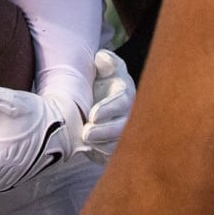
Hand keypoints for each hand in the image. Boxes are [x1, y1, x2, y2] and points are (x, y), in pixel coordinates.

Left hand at [79, 48, 134, 162]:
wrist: (93, 98)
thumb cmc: (100, 80)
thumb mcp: (103, 66)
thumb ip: (104, 61)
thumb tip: (101, 58)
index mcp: (125, 93)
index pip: (121, 102)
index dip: (109, 109)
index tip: (93, 114)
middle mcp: (128, 114)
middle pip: (122, 127)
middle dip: (105, 132)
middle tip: (86, 133)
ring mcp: (124, 132)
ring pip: (119, 143)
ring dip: (103, 145)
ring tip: (85, 142)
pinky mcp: (117, 146)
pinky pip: (115, 155)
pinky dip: (103, 155)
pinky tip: (91, 152)